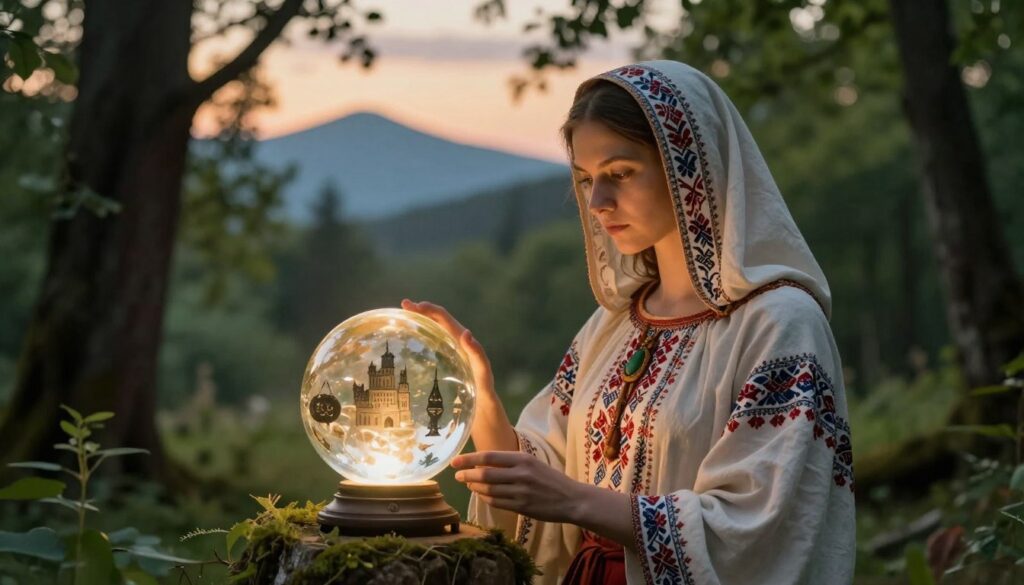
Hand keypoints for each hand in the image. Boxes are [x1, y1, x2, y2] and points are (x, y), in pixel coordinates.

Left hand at [401, 299, 516, 451]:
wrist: (485, 421)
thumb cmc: (461, 402)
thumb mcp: (439, 388)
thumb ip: (425, 377)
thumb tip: (391, 377)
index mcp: (452, 351)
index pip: (437, 326)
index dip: (422, 313)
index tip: (404, 305)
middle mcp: (464, 352)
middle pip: (449, 325)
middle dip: (431, 311)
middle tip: (411, 304)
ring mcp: (476, 364)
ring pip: (464, 337)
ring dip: (450, 323)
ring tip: (435, 311)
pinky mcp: (484, 378)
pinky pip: (481, 361)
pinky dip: (474, 348)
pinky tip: (467, 338)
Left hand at [451, 451, 583, 523]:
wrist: (572, 499)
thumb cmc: (550, 479)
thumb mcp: (533, 464)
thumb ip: (511, 464)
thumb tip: (483, 464)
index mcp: (522, 459)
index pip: (489, 457)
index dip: (469, 459)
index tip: (455, 461)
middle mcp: (521, 474)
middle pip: (485, 474)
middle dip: (467, 475)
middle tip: (457, 476)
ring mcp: (521, 492)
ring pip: (489, 490)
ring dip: (475, 488)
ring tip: (469, 485)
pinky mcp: (522, 507)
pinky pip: (497, 503)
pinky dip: (486, 499)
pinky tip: (482, 496)